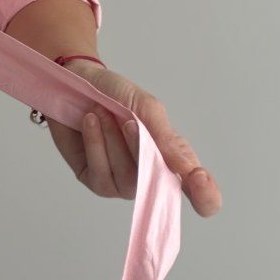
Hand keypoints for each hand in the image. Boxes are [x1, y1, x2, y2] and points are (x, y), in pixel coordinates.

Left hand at [45, 60, 221, 216]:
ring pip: (126, 178)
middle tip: (128, 120)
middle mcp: (149, 176)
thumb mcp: (145, 107)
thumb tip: (189, 169)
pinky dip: (96, 144)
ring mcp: (121, 182)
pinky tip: (90, 122)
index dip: (206, 196)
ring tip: (103, 113)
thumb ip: (166, 139)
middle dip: (139, 148)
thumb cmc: (114, 93)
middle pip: (156, 182)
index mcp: (171, 157)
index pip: (199, 192)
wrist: (73, 83)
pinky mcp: (94, 180)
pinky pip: (100, 174)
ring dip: (113, 141)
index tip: (199, 179)